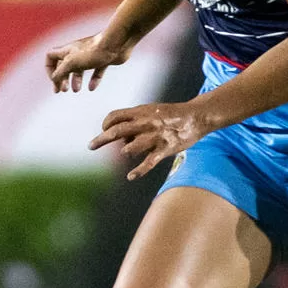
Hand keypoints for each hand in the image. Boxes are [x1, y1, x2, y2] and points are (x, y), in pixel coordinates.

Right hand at [45, 33, 127, 92]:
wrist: (117, 44)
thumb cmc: (94, 51)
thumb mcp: (71, 63)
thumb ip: (60, 72)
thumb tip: (54, 79)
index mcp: (67, 50)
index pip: (50, 57)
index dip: (49, 69)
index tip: (55, 79)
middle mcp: (77, 52)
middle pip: (64, 65)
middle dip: (62, 78)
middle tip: (63, 90)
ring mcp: (90, 56)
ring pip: (79, 69)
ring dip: (76, 80)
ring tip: (76, 90)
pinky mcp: (103, 60)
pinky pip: (96, 71)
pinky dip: (93, 80)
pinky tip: (92, 88)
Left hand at [89, 102, 212, 180]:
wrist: (196, 116)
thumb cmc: (171, 114)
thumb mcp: (151, 110)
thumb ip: (135, 122)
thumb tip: (121, 138)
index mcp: (140, 112)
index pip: (114, 116)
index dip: (105, 124)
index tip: (103, 130)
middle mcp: (144, 124)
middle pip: (116, 131)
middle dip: (101, 139)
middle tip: (90, 146)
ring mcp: (154, 137)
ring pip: (130, 148)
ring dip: (125, 152)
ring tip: (127, 153)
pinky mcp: (165, 149)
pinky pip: (149, 162)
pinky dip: (138, 171)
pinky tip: (130, 177)